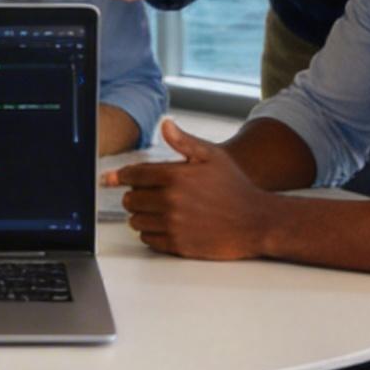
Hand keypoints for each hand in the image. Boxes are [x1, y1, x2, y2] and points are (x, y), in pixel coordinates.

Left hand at [111, 119, 275, 259]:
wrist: (256, 221)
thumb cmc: (235, 187)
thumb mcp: (213, 156)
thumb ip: (184, 141)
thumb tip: (165, 124)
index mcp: (175, 176)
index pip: (133, 175)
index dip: (121, 176)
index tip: (113, 178)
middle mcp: (171, 201)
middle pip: (130, 199)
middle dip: (134, 195)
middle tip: (147, 194)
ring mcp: (173, 225)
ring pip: (136, 221)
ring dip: (141, 215)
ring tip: (156, 210)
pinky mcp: (178, 245)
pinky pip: (148, 240)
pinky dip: (150, 233)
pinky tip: (163, 225)